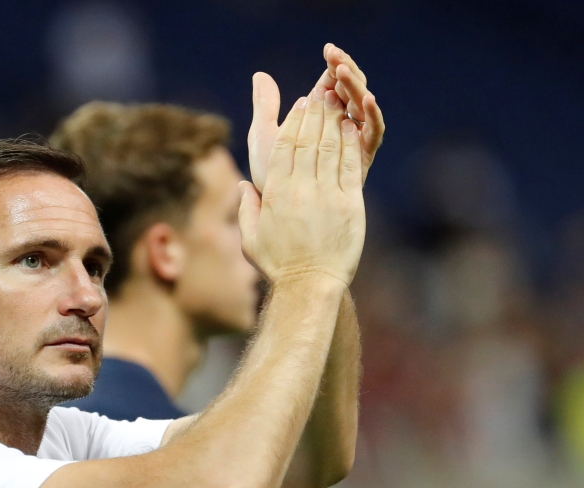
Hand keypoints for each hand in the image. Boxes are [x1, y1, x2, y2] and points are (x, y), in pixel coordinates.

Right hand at [240, 87, 365, 286]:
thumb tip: (243, 185)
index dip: (292, 122)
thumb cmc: (278, 265)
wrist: (309, 285)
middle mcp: (300, 190)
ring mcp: (326, 195)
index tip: (298, 105)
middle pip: (307, 141)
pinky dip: (350, 144)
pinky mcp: (349, 204)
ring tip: (337, 102)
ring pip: (329, 148)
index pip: (283, 148)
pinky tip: (352, 128)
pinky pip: (349, 166)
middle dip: (315, 113)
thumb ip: (246, 209)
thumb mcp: (251, 239)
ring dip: (333, 121)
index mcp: (275, 194)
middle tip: (320, 92)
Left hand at [248, 44, 384, 190]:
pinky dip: (372, 114)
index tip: (328, 51)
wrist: (279, 210)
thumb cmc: (270, 176)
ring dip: (356, 87)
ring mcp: (354, 140)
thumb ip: (265, 107)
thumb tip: (260, 74)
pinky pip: (374, 131)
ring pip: (363, 105)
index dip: (332, 65)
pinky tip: (367, 99)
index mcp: (318, 115)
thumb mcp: (264, 137)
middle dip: (346, 72)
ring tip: (345, 73)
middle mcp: (340, 125)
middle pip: (350, 90)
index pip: (331, 82)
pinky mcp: (363, 158)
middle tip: (338, 57)